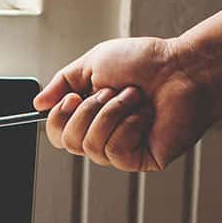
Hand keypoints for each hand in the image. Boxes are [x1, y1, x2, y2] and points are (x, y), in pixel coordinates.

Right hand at [32, 36, 214, 171]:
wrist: (184, 68)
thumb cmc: (146, 63)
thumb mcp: (93, 63)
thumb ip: (62, 82)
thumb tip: (37, 104)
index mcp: (89, 114)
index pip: (56, 133)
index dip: (58, 117)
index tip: (73, 96)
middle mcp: (103, 134)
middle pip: (68, 142)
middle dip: (89, 110)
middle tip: (114, 91)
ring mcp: (121, 150)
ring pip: (91, 146)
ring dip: (112, 113)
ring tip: (134, 97)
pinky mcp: (140, 159)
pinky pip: (115, 151)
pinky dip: (129, 125)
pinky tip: (145, 115)